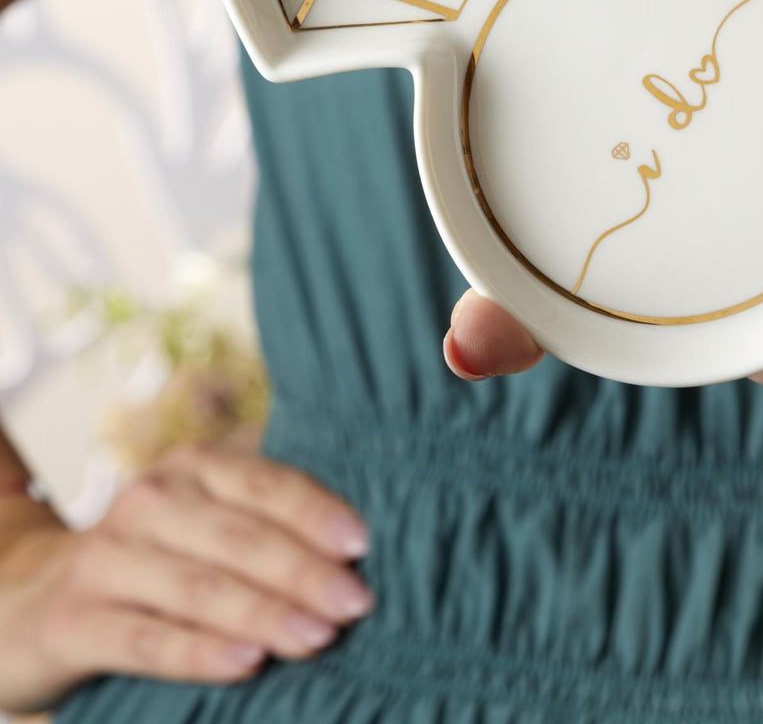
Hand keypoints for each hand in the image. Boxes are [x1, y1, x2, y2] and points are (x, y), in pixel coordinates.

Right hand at [0, 440, 373, 713]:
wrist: (30, 600)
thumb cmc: (157, 560)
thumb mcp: (206, 526)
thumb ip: (265, 526)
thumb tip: (355, 553)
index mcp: (193, 468)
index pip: (266, 484)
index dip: (316, 513)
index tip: (362, 546)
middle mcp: (149, 502)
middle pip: (242, 537)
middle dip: (305, 572)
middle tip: (356, 604)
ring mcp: (107, 558)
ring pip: (202, 587)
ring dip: (266, 612)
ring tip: (319, 637)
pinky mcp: (74, 619)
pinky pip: (147, 639)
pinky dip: (201, 651)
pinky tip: (248, 663)